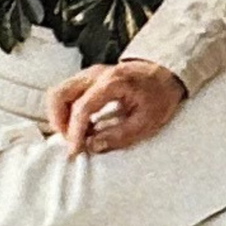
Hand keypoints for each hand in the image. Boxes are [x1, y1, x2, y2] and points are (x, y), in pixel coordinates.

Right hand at [49, 60, 184, 152]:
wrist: (166, 74)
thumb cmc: (160, 95)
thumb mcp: (147, 121)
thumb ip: (119, 135)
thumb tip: (92, 145)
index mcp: (112, 83)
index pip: (82, 107)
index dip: (75, 132)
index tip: (75, 150)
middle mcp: (95, 75)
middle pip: (59, 94)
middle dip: (59, 122)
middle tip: (72, 141)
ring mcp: (89, 75)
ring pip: (59, 93)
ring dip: (61, 117)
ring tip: (77, 135)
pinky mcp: (88, 79)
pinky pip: (67, 94)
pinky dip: (66, 111)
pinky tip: (81, 125)